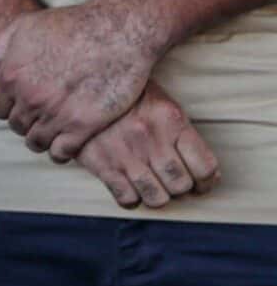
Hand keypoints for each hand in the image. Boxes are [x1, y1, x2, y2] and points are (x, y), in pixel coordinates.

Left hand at [0, 0, 161, 160]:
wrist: (117, 31)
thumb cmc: (71, 25)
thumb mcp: (23, 26)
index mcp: (11, 76)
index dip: (10, 107)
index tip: (22, 106)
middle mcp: (30, 97)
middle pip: (17, 126)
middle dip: (26, 122)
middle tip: (40, 118)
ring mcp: (56, 113)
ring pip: (36, 142)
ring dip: (41, 139)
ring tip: (52, 132)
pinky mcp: (84, 125)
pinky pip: (62, 152)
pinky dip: (60, 153)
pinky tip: (66, 144)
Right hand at [73, 82, 219, 209]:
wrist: (78, 86)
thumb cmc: (125, 96)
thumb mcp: (159, 100)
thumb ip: (180, 130)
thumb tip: (203, 169)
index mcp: (171, 119)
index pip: (206, 167)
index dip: (207, 182)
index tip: (201, 184)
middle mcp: (151, 138)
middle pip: (181, 185)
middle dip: (180, 189)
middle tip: (172, 183)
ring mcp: (126, 153)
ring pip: (157, 198)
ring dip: (158, 196)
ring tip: (153, 187)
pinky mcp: (102, 165)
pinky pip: (127, 199)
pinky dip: (132, 200)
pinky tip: (130, 187)